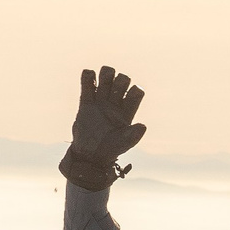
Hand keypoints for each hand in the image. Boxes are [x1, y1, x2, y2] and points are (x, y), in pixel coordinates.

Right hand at [59, 63, 146, 190]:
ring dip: (105, 74)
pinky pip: (88, 85)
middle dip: (119, 80)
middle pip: (122, 81)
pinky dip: (87, 76)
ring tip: (99, 81)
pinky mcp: (86, 103)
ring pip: (106, 78)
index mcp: (127, 112)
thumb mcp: (123, 145)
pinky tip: (88, 75)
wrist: (88, 155)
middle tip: (112, 90)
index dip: (134, 90)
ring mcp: (101, 102)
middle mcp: (116, 104)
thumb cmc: (109, 151)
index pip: (136, 92)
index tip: (128, 97)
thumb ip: (133, 136)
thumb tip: (143, 126)